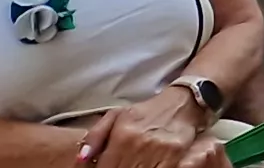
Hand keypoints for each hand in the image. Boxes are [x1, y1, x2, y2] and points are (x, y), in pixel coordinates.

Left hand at [73, 86, 206, 167]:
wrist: (182, 103)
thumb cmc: (145, 112)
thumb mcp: (116, 116)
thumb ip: (95, 136)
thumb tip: (80, 159)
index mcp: (122, 135)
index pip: (105, 167)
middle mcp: (138, 144)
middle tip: (118, 166)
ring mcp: (158, 150)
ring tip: (133, 165)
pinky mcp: (174, 155)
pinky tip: (145, 167)